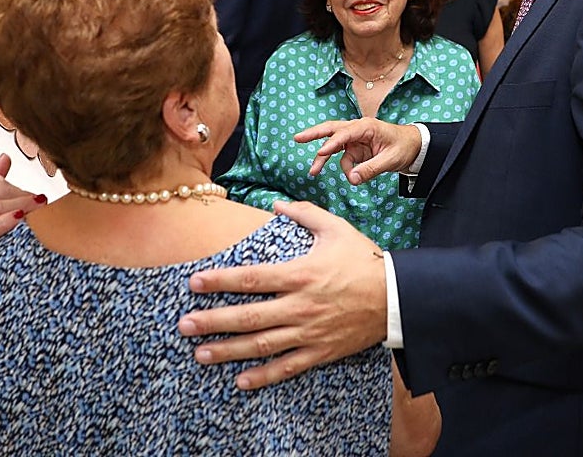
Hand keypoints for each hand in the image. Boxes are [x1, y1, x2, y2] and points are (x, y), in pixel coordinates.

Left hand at [177, 200, 386, 389]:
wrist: (398, 297)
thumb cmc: (364, 260)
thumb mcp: (335, 228)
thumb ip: (304, 213)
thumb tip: (277, 203)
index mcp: (300, 273)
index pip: (251, 278)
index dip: (220, 280)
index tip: (193, 283)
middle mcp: (300, 305)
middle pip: (249, 316)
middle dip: (213, 321)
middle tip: (184, 325)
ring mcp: (309, 331)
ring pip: (262, 345)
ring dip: (228, 350)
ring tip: (200, 354)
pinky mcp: (321, 351)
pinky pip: (289, 367)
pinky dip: (264, 376)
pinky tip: (240, 380)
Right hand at [294, 118, 420, 184]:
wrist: (414, 146)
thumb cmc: (404, 146)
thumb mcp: (390, 159)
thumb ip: (371, 169)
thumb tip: (353, 179)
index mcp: (367, 127)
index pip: (345, 133)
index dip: (332, 143)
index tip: (321, 152)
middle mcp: (357, 130)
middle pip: (331, 130)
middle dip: (313, 134)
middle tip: (297, 138)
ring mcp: (355, 140)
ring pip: (333, 145)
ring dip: (323, 158)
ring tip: (313, 172)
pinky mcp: (356, 149)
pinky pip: (344, 158)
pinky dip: (343, 167)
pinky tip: (352, 176)